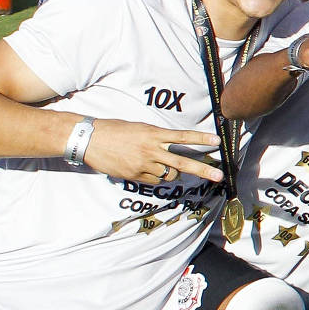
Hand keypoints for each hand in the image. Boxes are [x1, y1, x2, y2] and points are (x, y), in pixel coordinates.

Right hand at [82, 122, 223, 186]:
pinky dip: (157, 178)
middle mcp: (151, 149)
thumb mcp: (139, 128)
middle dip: (203, 170)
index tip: (217, 141)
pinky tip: (150, 171)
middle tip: (219, 176)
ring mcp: (143, 164)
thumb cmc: (114, 130)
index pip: (183, 136)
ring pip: (169, 175)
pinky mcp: (134, 175)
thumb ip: (157, 137)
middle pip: (183, 162)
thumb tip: (170, 145)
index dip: (202, 139)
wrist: (89, 140)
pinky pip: (154, 180)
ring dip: (173, 173)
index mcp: (154, 133)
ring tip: (166, 167)